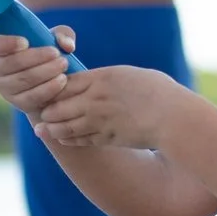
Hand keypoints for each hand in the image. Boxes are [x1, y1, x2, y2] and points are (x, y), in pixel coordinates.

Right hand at [0, 27, 75, 117]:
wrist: (47, 81)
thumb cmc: (45, 53)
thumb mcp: (52, 39)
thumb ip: (62, 35)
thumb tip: (66, 45)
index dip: (6, 43)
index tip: (25, 41)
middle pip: (11, 63)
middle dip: (36, 57)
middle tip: (56, 53)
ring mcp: (5, 89)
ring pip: (23, 80)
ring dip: (45, 71)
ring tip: (63, 64)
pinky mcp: (18, 103)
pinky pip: (32, 97)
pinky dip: (48, 88)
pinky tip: (62, 80)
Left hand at [35, 65, 184, 149]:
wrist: (174, 118)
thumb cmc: (159, 93)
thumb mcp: (131, 75)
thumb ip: (109, 78)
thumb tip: (97, 80)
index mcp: (102, 77)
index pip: (65, 82)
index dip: (53, 87)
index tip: (47, 89)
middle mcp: (96, 98)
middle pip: (58, 105)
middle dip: (48, 110)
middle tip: (41, 112)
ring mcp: (99, 120)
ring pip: (64, 126)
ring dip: (52, 128)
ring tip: (44, 130)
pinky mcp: (106, 138)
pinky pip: (79, 140)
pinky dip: (68, 140)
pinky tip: (63, 139)